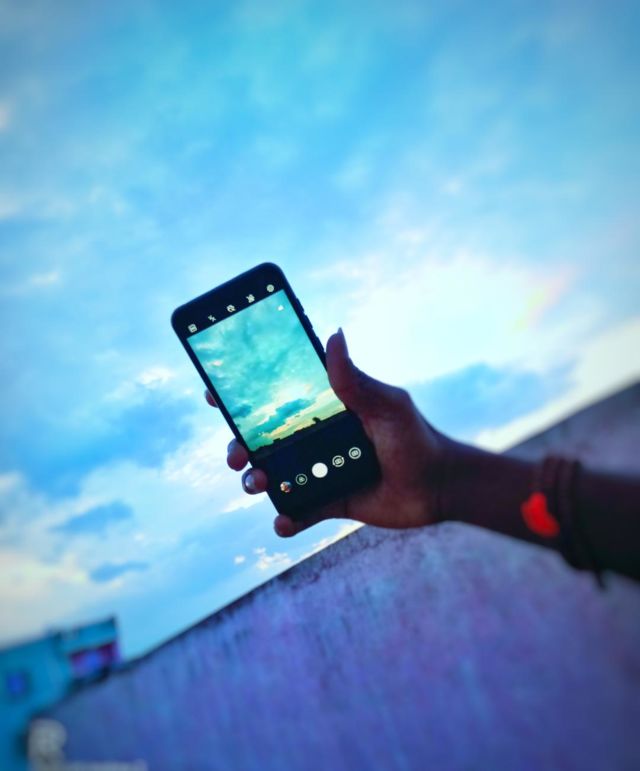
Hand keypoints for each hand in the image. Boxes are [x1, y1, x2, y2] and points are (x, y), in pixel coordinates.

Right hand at [206, 328, 453, 536]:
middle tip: (236, 454)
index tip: (216, 394)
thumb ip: (354, 380)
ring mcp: (317, 471)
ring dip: (255, 481)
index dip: (242, 396)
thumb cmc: (415, 437)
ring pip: (272, 476)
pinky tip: (284, 521)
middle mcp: (313, 438)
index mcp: (322, 409)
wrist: (438, 488)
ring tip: (259, 485)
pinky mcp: (327, 502)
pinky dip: (286, 519)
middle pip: (262, 440)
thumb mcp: (386, 405)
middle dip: (238, 445)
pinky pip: (298, 512)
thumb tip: (334, 334)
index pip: (275, 398)